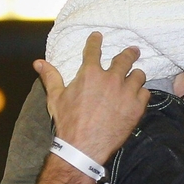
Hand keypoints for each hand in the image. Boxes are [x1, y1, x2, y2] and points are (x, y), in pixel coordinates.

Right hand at [34, 32, 149, 162]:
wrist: (83, 147)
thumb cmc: (68, 122)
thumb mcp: (56, 98)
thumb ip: (50, 77)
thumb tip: (38, 62)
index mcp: (90, 74)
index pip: (94, 50)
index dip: (96, 41)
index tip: (98, 36)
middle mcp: (111, 79)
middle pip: (125, 59)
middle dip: (130, 53)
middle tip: (134, 50)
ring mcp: (126, 93)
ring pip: (138, 75)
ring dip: (136, 76)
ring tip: (135, 77)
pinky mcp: (136, 107)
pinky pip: (145, 93)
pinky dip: (141, 93)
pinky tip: (138, 96)